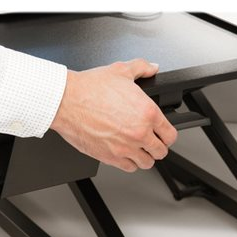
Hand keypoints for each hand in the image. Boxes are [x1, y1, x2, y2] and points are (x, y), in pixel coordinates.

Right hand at [50, 59, 177, 172]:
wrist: (66, 101)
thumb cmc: (89, 88)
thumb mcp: (120, 70)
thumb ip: (141, 68)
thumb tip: (151, 68)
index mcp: (147, 113)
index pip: (170, 134)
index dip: (168, 135)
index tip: (163, 135)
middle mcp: (140, 133)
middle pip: (161, 151)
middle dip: (157, 147)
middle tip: (151, 142)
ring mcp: (126, 148)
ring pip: (147, 163)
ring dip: (144, 157)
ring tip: (139, 150)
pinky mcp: (111, 157)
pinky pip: (129, 168)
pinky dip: (129, 163)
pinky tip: (125, 155)